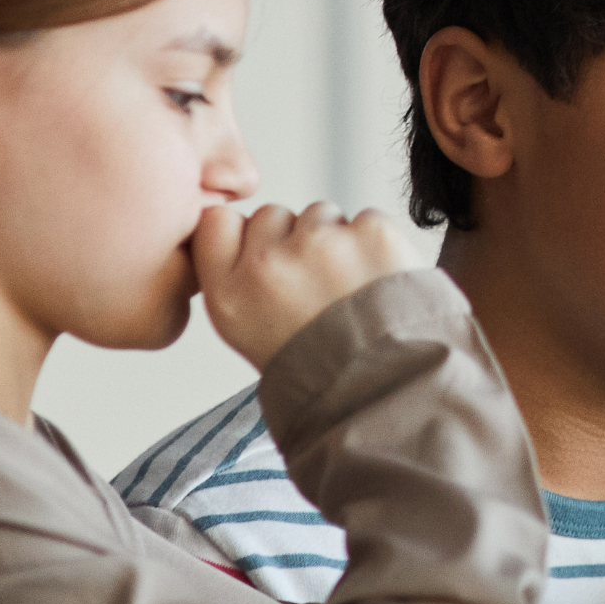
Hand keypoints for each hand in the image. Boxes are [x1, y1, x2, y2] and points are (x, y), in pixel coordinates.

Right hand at [192, 202, 422, 367]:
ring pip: (320, 213)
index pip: (217, 221)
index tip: (264, 256)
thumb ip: (238, 279)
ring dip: (335, 240)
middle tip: (316, 287)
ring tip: (351, 291)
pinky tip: (379, 283)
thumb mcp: (250, 336)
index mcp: (229, 295)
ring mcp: (320, 245)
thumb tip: (247, 231)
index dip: (245, 235)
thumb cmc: (320, 367)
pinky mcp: (371, 235)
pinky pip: (366, 218)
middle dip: (292, 239)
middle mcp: (268, 265)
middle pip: (272, 215)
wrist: (387, 390)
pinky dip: (375, 244)